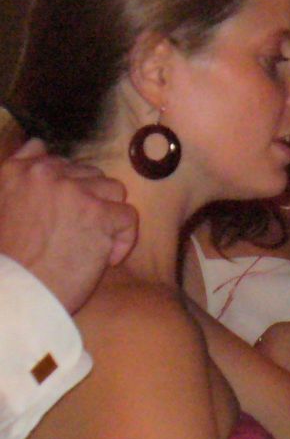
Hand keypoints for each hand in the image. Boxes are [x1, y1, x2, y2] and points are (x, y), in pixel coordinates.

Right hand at [0, 139, 136, 312]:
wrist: (17, 293)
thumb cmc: (10, 261)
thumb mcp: (1, 207)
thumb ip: (19, 175)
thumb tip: (38, 145)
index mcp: (15, 171)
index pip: (52, 156)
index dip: (67, 187)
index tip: (64, 214)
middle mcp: (45, 173)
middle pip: (89, 175)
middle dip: (91, 202)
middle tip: (78, 234)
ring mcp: (74, 191)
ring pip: (113, 190)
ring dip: (109, 218)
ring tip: (92, 245)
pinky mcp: (99, 214)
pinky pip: (128, 217)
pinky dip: (123, 239)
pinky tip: (106, 259)